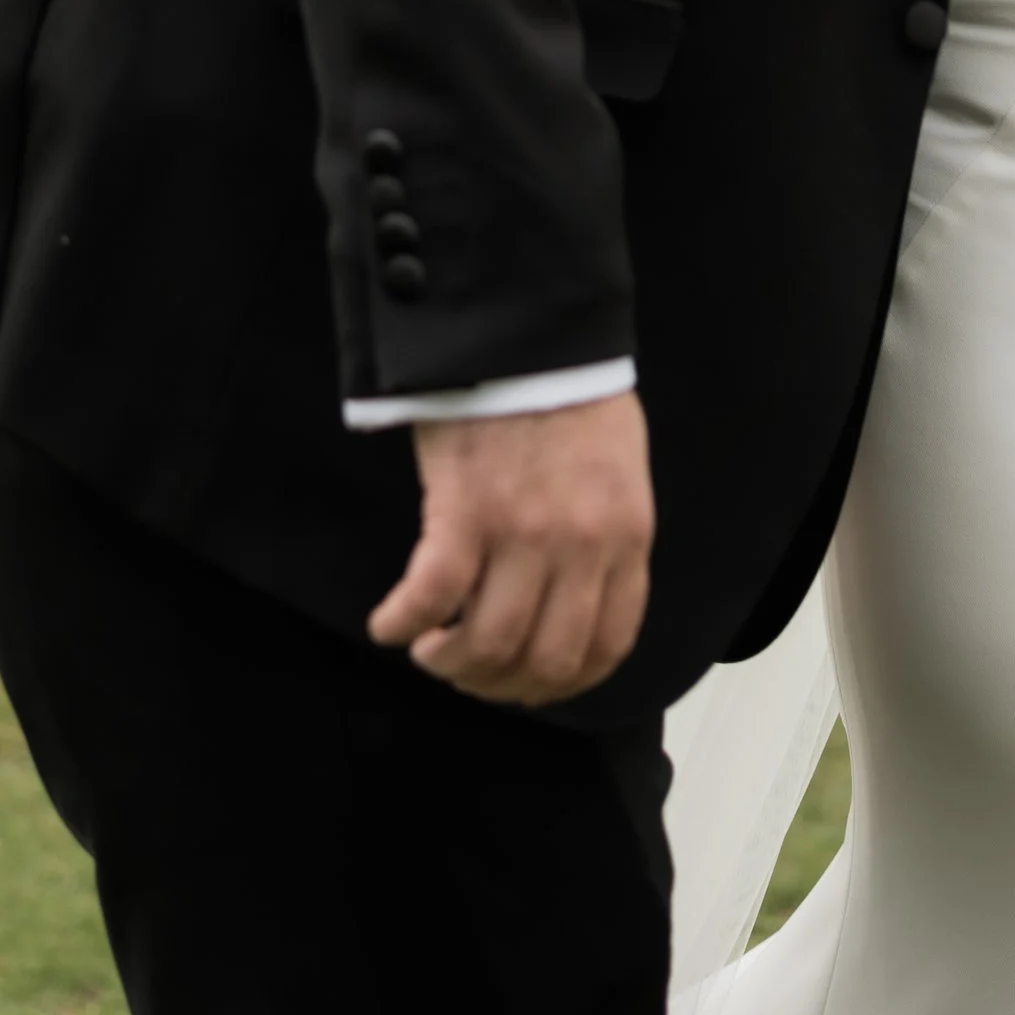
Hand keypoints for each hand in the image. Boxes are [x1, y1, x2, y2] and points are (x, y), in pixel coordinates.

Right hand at [367, 393, 654, 703]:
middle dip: (502, 684)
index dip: (563, 683)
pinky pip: (429, 598)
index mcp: (626, 536)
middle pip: (543, 660)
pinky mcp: (463, 512)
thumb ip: (609, 538)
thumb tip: (576, 602)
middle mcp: (580, 546)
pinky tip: (388, 624)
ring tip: (430, 649)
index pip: (606, 646)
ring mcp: (522, 533)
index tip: (528, 684)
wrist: (528, 329)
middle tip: (471, 671)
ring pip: (486, 644)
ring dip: (451, 664)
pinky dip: (401, 623)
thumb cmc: (572, 394)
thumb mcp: (620, 471)